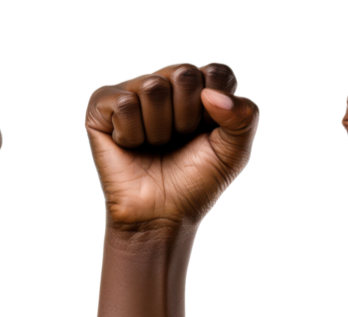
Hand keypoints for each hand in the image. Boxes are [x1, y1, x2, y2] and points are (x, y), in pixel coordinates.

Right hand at [83, 62, 259, 226]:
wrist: (162, 213)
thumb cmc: (198, 179)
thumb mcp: (236, 150)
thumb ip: (246, 116)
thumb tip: (210, 94)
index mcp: (202, 87)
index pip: (218, 72)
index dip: (217, 109)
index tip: (208, 133)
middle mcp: (168, 81)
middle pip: (185, 74)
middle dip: (187, 117)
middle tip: (178, 140)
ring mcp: (135, 90)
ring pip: (153, 87)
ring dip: (159, 130)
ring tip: (155, 145)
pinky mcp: (102, 105)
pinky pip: (124, 103)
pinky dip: (132, 134)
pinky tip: (129, 145)